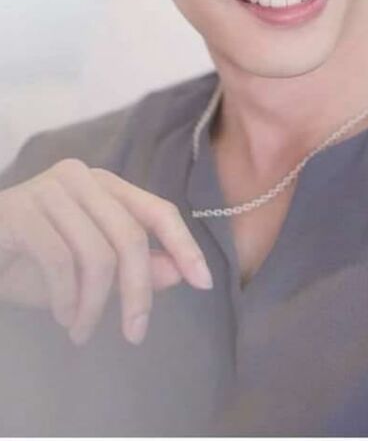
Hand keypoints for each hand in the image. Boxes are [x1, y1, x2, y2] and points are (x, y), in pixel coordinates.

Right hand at [0, 158, 212, 345]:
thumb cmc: (29, 262)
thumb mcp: (89, 271)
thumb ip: (134, 266)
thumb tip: (178, 272)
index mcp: (105, 185)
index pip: (158, 210)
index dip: (184, 246)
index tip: (204, 282)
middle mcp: (81, 178)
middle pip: (130, 237)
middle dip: (137, 292)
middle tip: (134, 333)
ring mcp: (49, 188)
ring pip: (96, 254)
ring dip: (93, 305)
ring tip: (80, 330)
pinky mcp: (20, 209)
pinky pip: (60, 262)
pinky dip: (64, 299)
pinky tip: (60, 316)